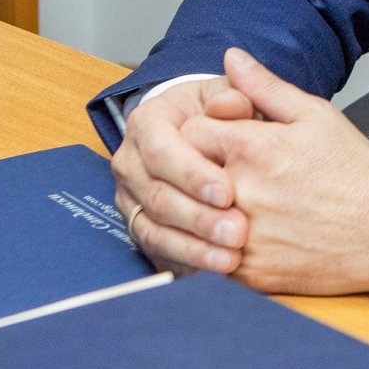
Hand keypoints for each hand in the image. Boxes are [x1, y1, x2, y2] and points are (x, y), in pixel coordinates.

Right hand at [112, 74, 256, 275]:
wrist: (199, 134)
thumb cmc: (217, 112)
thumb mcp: (226, 94)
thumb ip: (233, 95)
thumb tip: (233, 104)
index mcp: (147, 123)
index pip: (161, 151)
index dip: (192, 174)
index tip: (228, 192)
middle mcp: (130, 162)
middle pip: (157, 196)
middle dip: (198, 218)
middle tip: (237, 232)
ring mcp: (132, 199)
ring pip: (154, 230)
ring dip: (193, 248)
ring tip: (230, 259)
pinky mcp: (140, 227)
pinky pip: (157, 252)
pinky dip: (186, 264)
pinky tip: (215, 273)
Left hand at [180, 47, 368, 294]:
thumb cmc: (353, 172)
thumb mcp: (315, 115)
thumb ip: (266, 86)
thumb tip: (231, 58)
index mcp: (252, 147)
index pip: (190, 132)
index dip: (201, 132)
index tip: (218, 138)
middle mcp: (240, 191)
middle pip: (184, 176)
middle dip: (194, 172)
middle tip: (218, 173)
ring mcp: (242, 236)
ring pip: (190, 221)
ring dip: (199, 212)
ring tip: (223, 206)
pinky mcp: (249, 273)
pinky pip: (206, 260)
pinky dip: (209, 249)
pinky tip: (229, 237)